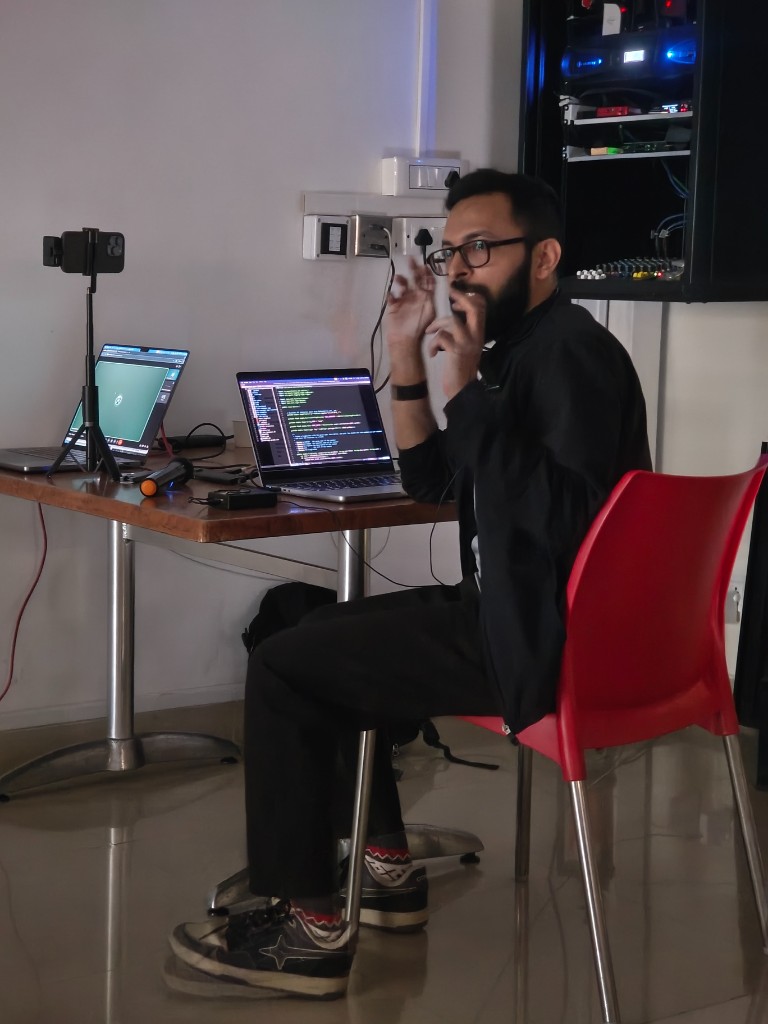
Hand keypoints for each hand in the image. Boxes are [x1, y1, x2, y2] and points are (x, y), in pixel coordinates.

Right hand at [384, 257, 436, 376]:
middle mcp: (415, 295)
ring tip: (399, 279)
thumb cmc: (419, 327)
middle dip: (413, 269)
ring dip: (401, 280)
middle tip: (411, 259)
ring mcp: (403, 299)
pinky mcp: (393, 305)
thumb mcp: (430, 312)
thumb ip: (431, 298)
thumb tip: (433, 284)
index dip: (426, 272)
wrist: (406, 340)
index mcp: (425, 297)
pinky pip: (391, 296)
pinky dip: (391, 294)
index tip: (425, 264)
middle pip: (414, 279)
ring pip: (402, 285)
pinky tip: (391, 294)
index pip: (427, 281)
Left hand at [425, 290, 486, 400]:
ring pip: (452, 321)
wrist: (462, 388)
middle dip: (460, 298)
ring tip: (429, 332)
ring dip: (436, 324)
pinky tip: (432, 353)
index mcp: (479, 333)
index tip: (456, 298)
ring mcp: (466, 343)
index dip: (470, 297)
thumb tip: (456, 315)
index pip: (482, 308)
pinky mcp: (456, 351)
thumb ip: (465, 331)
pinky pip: (441, 337)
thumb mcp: (468, 346)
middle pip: (473, 308)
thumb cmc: (461, 367)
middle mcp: (475, 335)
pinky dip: (432, 344)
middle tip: (450, 295)